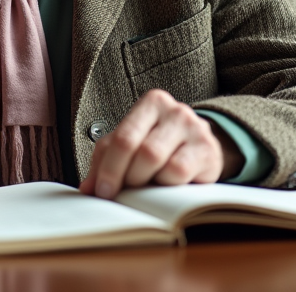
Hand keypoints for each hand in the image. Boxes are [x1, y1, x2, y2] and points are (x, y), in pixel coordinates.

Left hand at [78, 89, 241, 198]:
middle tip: (124, 192)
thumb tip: (87, 189)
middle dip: (127, 177)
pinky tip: (166, 186)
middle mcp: (175, 110)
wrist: (201, 150)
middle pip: (141, 151)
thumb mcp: (131, 147)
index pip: (123, 137)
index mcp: (152, 103)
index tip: (102, 192)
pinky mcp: (208, 151)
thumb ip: (106, 161)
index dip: (109, 169)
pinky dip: (167, 185)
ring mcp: (195, 129)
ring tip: (146, 186)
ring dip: (147, 183)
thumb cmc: (161, 147)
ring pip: (159, 162)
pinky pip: (179, 172)